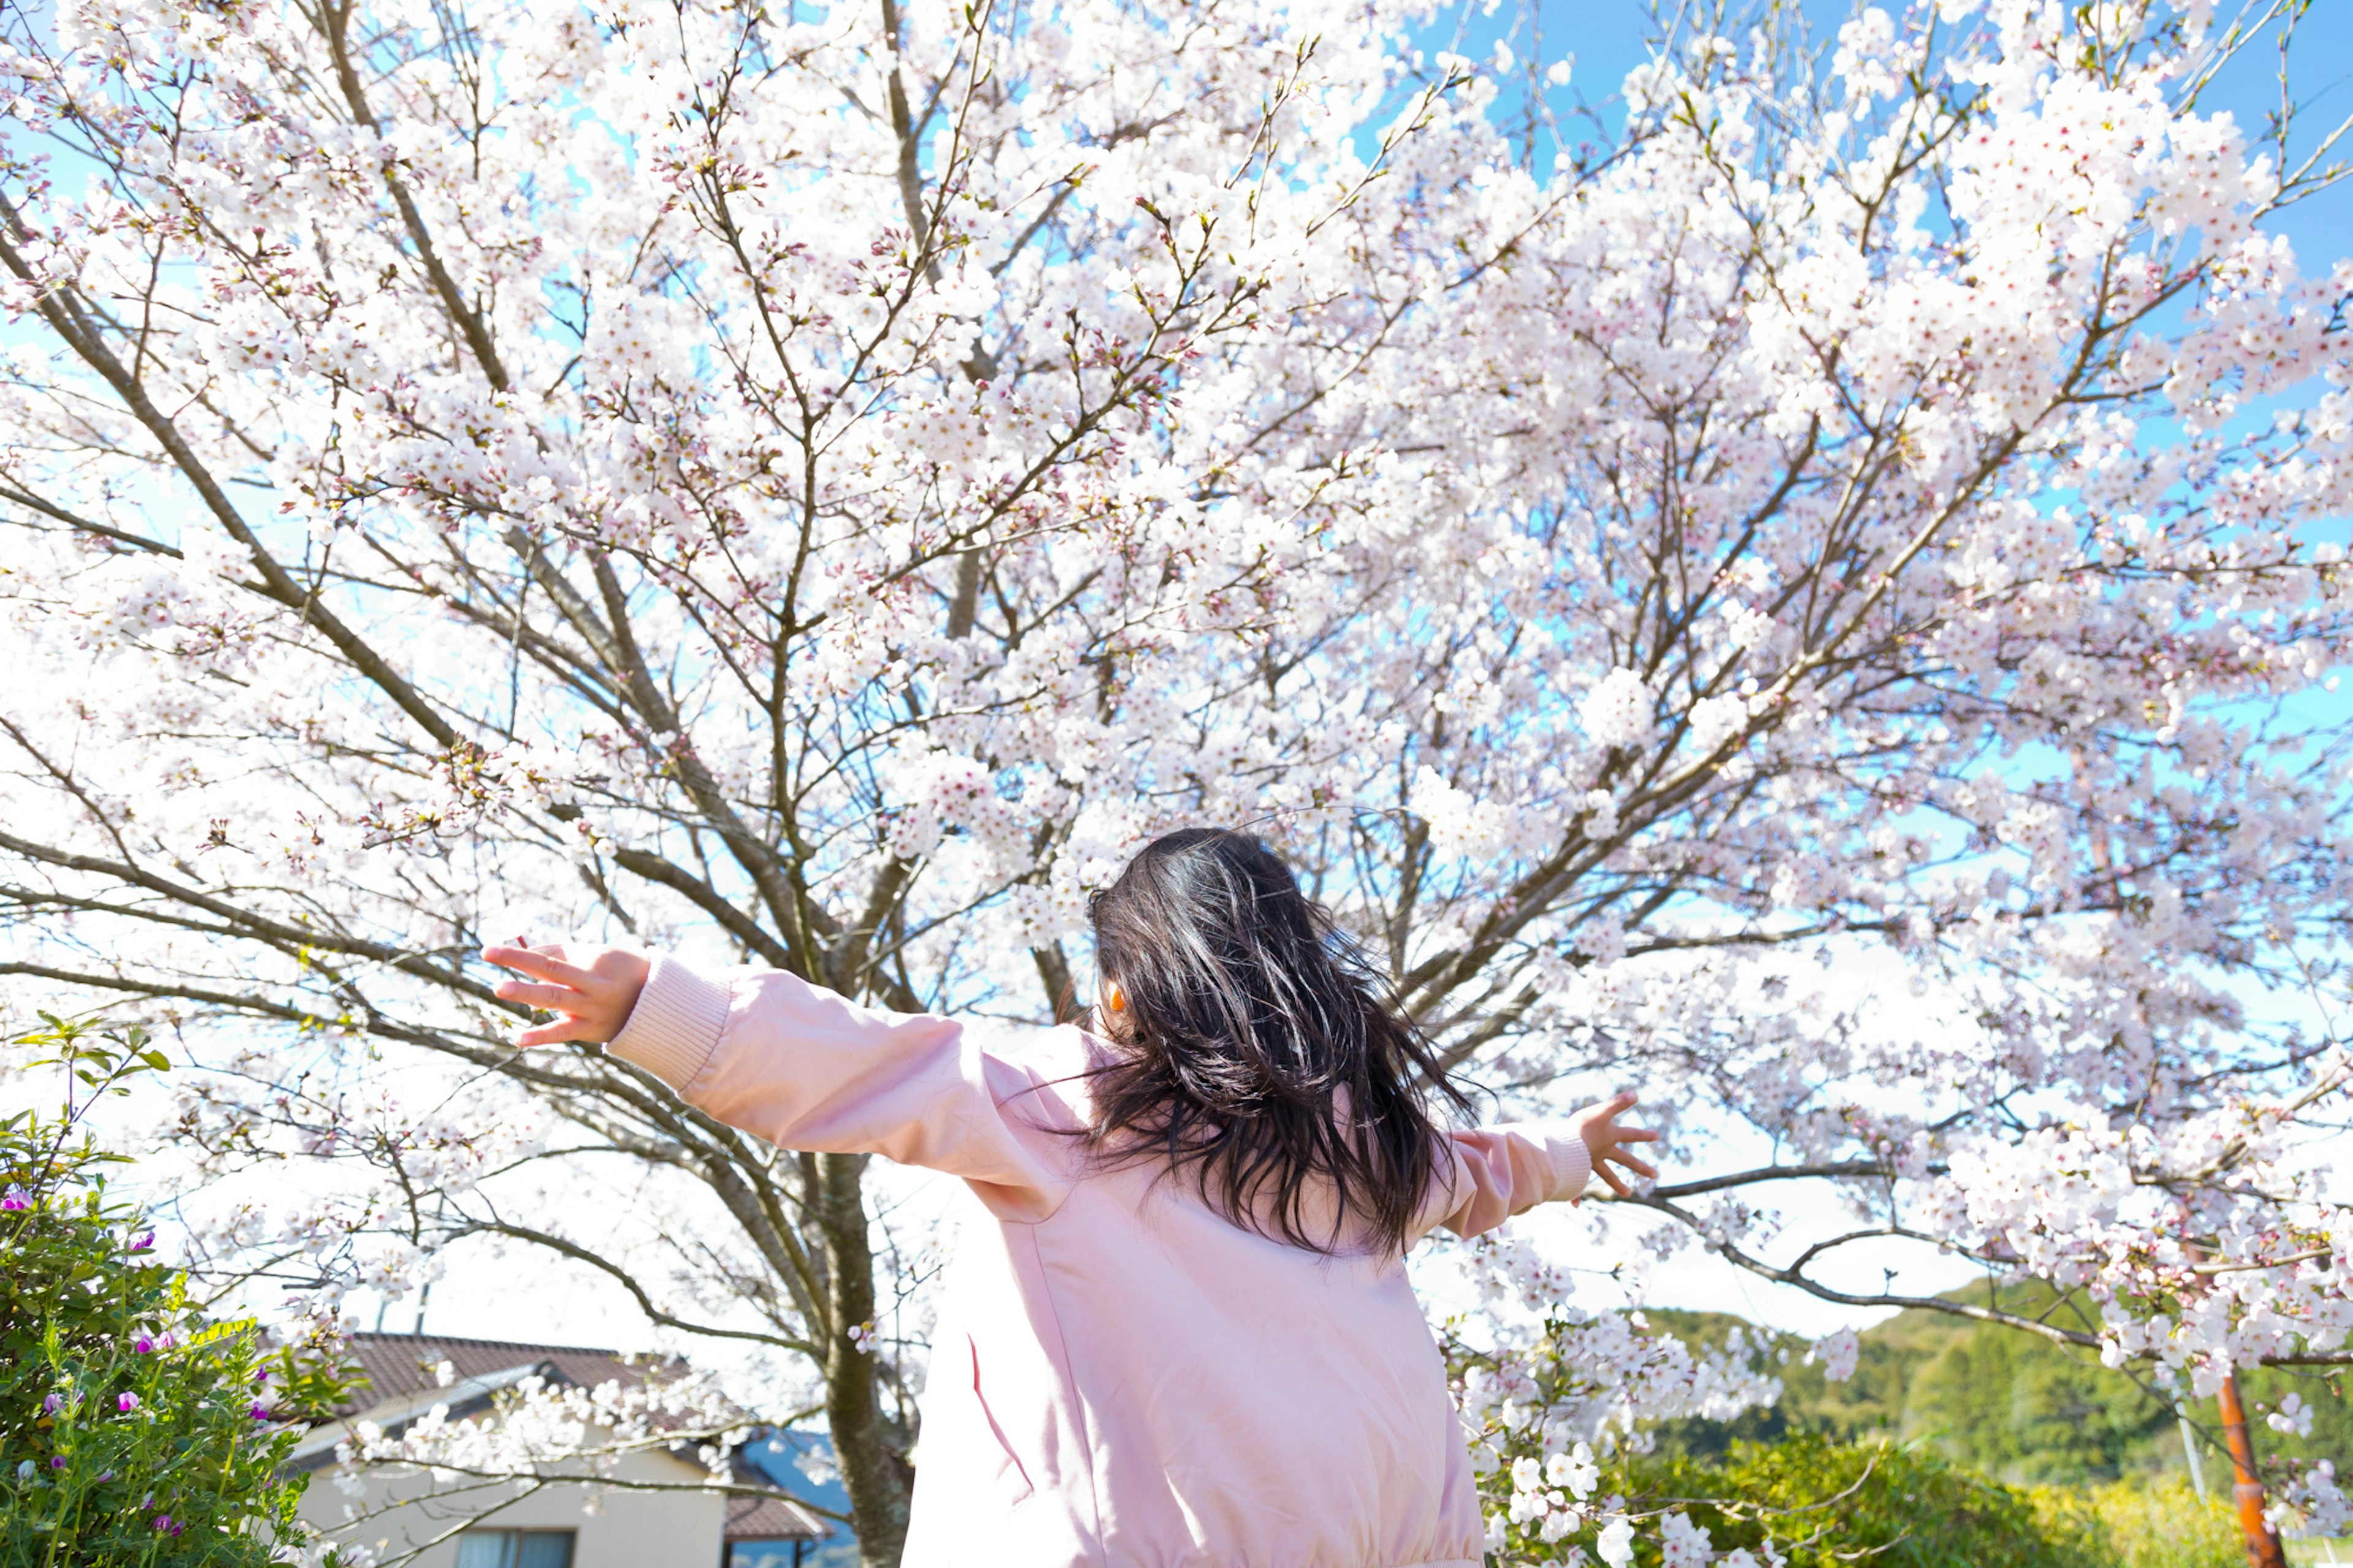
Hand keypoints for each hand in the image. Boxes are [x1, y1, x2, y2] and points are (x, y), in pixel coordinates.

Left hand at [482, 943, 650, 1045]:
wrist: (659, 1006)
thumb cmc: (624, 973)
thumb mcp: (603, 957)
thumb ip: (567, 956)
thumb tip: (528, 952)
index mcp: (596, 961)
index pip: (553, 954)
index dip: (523, 952)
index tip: (492, 949)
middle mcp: (593, 983)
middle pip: (551, 968)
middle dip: (519, 960)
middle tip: (488, 953)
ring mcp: (591, 1008)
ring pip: (555, 998)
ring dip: (526, 992)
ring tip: (499, 987)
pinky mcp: (590, 1030)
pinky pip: (563, 1032)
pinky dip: (541, 1036)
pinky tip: (518, 1038)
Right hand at [1574, 1091, 1659, 1198]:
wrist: (1565, 1147)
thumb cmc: (1582, 1128)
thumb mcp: (1601, 1112)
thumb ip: (1617, 1104)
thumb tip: (1635, 1095)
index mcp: (1610, 1138)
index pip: (1630, 1135)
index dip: (1643, 1134)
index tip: (1658, 1136)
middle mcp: (1604, 1152)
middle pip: (1626, 1160)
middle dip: (1640, 1166)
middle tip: (1655, 1175)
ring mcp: (1592, 1162)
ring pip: (1607, 1175)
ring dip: (1617, 1184)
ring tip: (1628, 1194)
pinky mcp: (1578, 1170)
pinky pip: (1578, 1185)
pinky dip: (1576, 1194)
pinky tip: (1575, 1205)